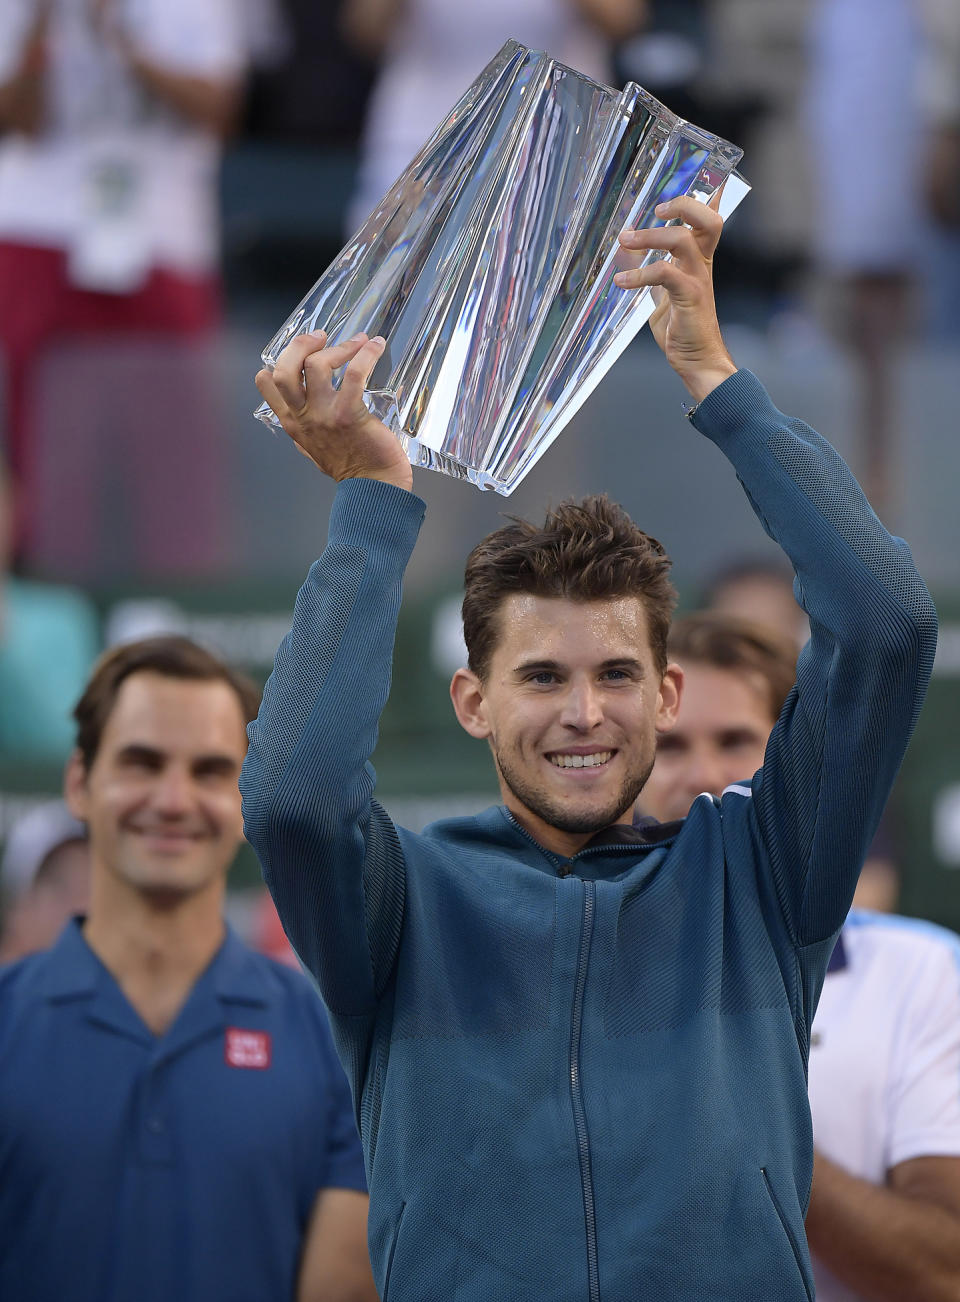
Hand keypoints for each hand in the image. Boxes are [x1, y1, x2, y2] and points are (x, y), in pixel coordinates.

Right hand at [255, 331, 413, 491]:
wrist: (373, 489)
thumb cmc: (350, 469)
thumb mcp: (314, 449)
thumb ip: (305, 430)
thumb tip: (301, 416)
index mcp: (292, 423)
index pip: (267, 384)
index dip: (279, 359)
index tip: (301, 350)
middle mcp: (303, 417)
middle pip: (284, 369)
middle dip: (301, 344)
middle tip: (322, 337)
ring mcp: (325, 415)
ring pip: (316, 365)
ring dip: (338, 347)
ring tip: (358, 342)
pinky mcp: (349, 414)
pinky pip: (353, 374)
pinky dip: (365, 355)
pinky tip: (375, 346)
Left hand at [614, 194, 736, 402]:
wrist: (697, 361)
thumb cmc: (682, 328)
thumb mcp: (665, 294)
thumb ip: (658, 273)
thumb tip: (636, 257)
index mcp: (699, 259)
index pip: (708, 218)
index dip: (704, 193)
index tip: (692, 174)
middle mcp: (703, 264)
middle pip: (708, 218)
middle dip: (684, 204)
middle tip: (656, 208)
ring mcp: (699, 279)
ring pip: (682, 240)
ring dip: (650, 237)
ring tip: (623, 242)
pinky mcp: (690, 298)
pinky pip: (665, 274)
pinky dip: (639, 276)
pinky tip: (620, 282)